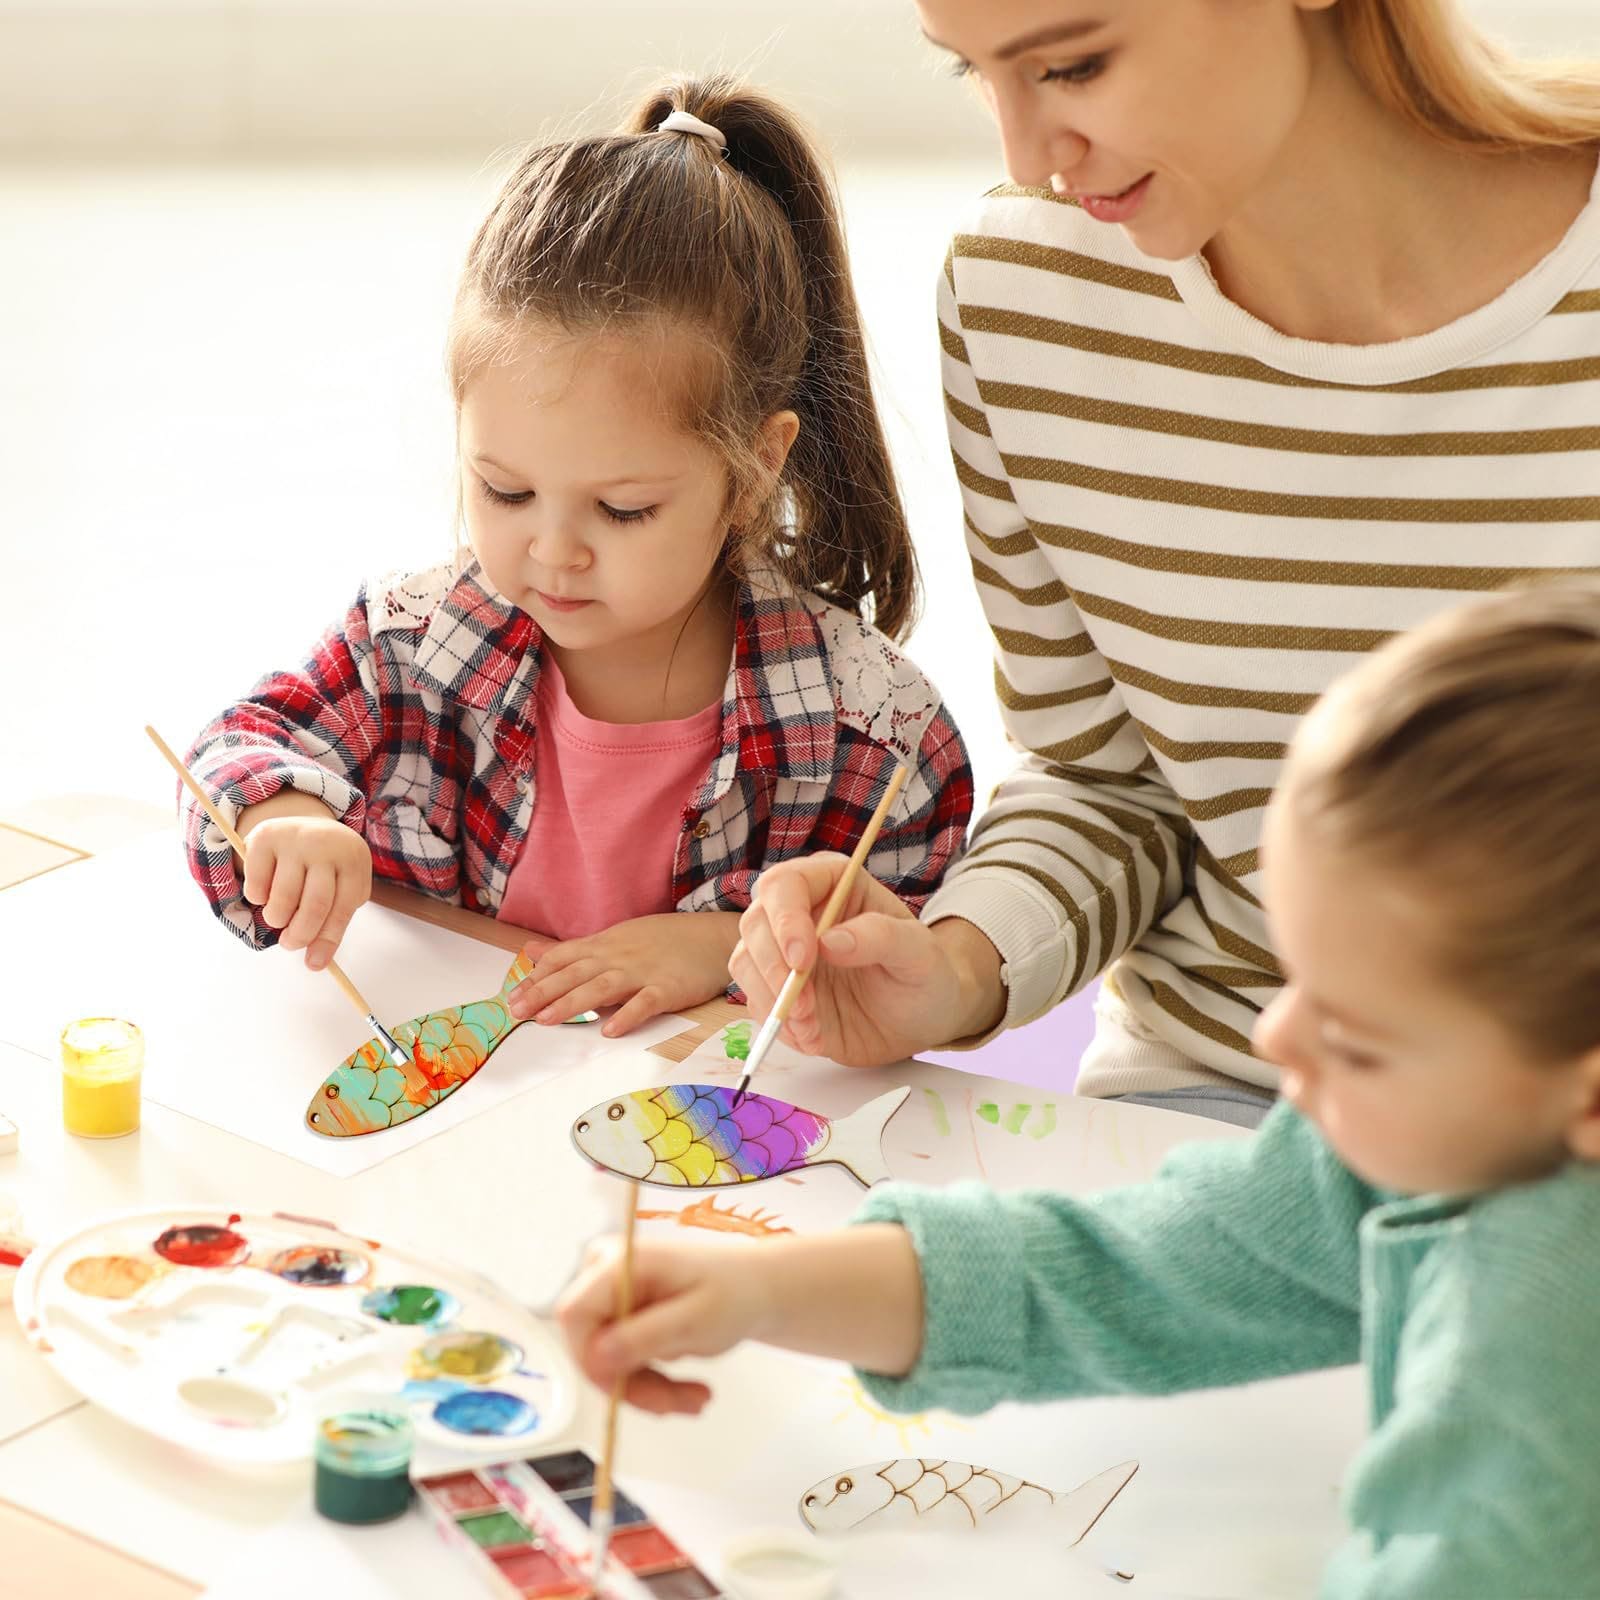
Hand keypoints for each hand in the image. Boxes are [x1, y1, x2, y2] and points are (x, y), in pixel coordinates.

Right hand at [238, 794, 369, 971]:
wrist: (307, 826)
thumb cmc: (328, 869)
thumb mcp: (340, 890)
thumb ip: (331, 924)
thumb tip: (315, 964)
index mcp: (353, 861)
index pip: (343, 907)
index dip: (328, 939)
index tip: (314, 963)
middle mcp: (327, 845)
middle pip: (315, 905)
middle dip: (300, 935)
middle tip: (290, 945)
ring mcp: (296, 838)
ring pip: (283, 898)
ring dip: (277, 918)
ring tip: (278, 917)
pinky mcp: (265, 836)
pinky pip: (257, 884)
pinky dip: (257, 899)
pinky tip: (265, 894)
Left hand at [506, 912, 740, 1036]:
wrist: (712, 938)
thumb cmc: (665, 940)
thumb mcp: (616, 936)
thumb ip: (575, 949)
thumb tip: (533, 952)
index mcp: (606, 944)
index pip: (563, 958)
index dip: (537, 977)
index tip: (512, 996)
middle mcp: (619, 956)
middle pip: (575, 973)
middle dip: (542, 992)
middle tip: (516, 1012)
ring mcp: (644, 972)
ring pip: (602, 987)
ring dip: (573, 1003)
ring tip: (547, 1020)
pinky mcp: (669, 988)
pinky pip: (645, 1002)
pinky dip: (627, 1015)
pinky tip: (610, 1030)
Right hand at [557, 1236, 772, 1413]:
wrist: (755, 1291)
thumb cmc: (734, 1292)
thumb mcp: (696, 1319)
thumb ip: (645, 1335)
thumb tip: (595, 1356)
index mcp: (622, 1261)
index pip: (575, 1314)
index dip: (591, 1358)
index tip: (628, 1389)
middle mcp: (607, 1273)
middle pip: (589, 1344)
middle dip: (631, 1383)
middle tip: (678, 1404)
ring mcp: (611, 1295)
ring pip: (605, 1362)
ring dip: (648, 1390)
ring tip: (695, 1398)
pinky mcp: (620, 1317)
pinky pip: (620, 1364)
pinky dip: (652, 1384)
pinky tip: (687, 1390)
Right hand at [731, 856, 1005, 1066]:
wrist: (921, 1018)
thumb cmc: (925, 974)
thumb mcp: (920, 954)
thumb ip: (881, 937)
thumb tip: (830, 941)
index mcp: (833, 885)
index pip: (786, 884)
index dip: (786, 918)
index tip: (803, 958)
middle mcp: (800, 913)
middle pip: (756, 923)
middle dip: (773, 967)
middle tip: (805, 1004)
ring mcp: (784, 952)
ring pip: (746, 962)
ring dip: (771, 998)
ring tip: (812, 1025)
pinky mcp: (778, 991)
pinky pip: (755, 1002)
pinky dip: (777, 1023)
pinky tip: (812, 1035)